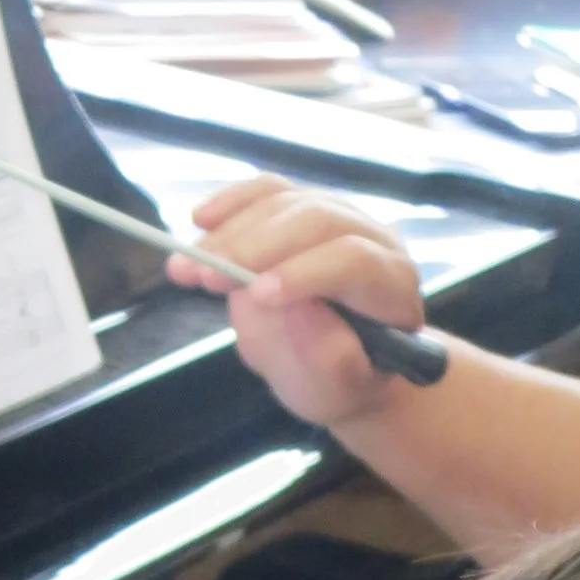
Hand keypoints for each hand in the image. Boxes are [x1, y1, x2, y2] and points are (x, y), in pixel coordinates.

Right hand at [165, 176, 429, 435]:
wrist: (344, 362)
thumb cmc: (344, 380)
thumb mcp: (337, 389)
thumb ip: (323, 355)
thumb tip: (288, 307)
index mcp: (392, 286)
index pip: (354, 261)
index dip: (304, 273)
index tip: (256, 296)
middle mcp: (374, 238)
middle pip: (317, 218)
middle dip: (256, 245)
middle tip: (205, 274)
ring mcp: (339, 216)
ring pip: (287, 201)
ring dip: (231, 230)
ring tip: (187, 265)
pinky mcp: (306, 207)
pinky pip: (269, 191)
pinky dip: (232, 202)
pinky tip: (200, 220)